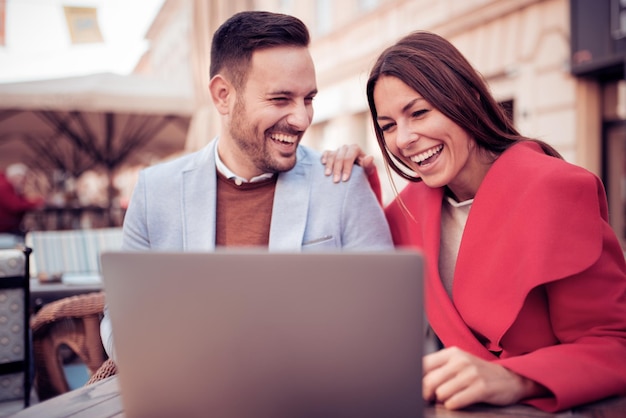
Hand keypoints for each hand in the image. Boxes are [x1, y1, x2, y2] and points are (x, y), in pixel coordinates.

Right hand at [321, 144, 375, 182]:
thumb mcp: (368, 169)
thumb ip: (369, 164)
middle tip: (336, 181)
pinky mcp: (331, 152)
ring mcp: (337, 149)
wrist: (357, 170)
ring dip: (329, 165)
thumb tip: (370, 158)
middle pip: (339, 157)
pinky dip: (323, 158)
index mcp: (355, 149)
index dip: (346, 169)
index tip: (345, 179)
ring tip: (327, 175)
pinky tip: (322, 164)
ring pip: (331, 155)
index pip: (349, 158)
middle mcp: (346, 147)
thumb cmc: (363, 170)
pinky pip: (326, 153)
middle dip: (337, 170)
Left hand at [423, 347, 546, 409]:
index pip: (423, 365)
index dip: (416, 380)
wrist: (510, 378)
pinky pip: (455, 402)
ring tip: (449, 398)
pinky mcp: (481, 388)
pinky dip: (452, 405)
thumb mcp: (458, 363)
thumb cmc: (478, 373)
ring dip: (441, 400)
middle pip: (429, 382)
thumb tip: (416, 381)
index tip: (417, 389)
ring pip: (441, 393)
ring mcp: (471, 374)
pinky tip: (457, 403)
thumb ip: (438, 368)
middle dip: (426, 394)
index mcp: (451, 353)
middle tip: (430, 399)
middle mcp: (460, 361)